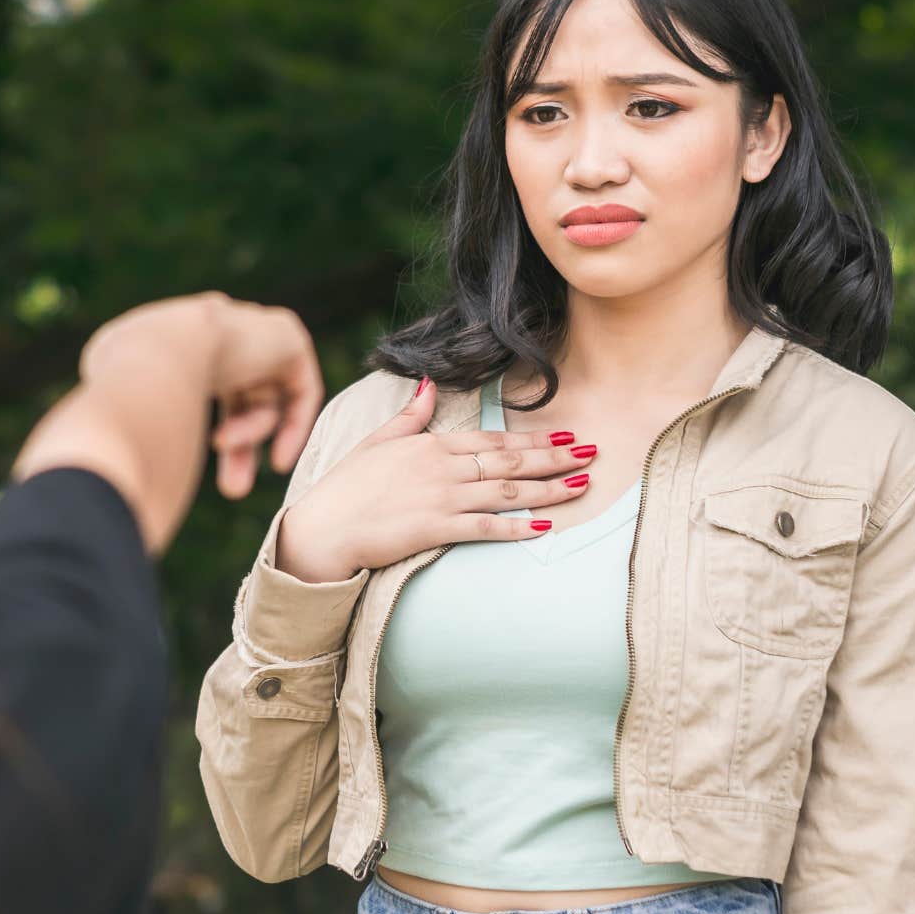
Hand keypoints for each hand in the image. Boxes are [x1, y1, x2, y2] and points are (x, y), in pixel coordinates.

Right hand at [14, 291, 322, 553]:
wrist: (154, 362)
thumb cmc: (118, 397)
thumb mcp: (100, 411)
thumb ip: (111, 423)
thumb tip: (88, 462)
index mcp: (161, 333)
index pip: (190, 382)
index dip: (192, 427)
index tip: (182, 461)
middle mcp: (204, 324)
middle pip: (232, 393)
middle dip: (231, 444)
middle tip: (230, 490)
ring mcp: (244, 323)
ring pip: (259, 397)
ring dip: (246, 439)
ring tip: (228, 467)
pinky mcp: (284, 334)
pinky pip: (299, 388)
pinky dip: (291, 426)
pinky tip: (275, 461)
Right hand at [275, 375, 596, 582]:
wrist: (323, 527)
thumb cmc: (348, 486)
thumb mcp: (378, 441)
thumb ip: (410, 415)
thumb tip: (428, 384)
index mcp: (432, 444)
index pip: (494, 440)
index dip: (533, 439)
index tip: (565, 437)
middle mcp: (443, 467)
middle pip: (510, 462)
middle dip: (554, 458)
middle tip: (591, 454)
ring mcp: (441, 498)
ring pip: (508, 492)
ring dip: (548, 489)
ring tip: (580, 486)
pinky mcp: (436, 529)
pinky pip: (485, 527)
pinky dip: (517, 527)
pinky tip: (544, 528)